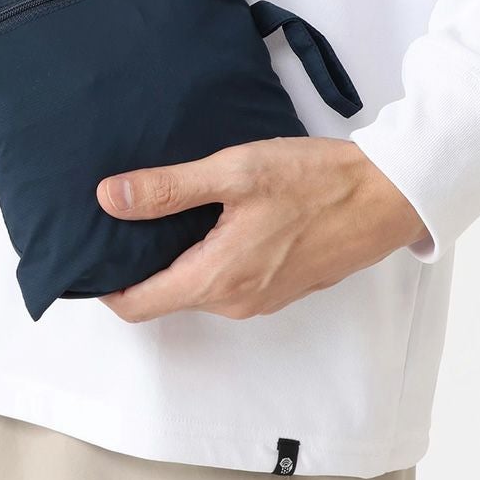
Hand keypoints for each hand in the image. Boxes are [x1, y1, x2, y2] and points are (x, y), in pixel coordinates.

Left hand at [96, 138, 427, 321]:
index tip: (91, 255)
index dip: (105, 285)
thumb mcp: (234, 174)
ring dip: (173, 259)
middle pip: (164, 297)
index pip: (138, 305)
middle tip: (122, 222)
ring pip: (195, 287)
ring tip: (162, 213)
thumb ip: (169, 189)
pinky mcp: (278, 286)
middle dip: (136, 267)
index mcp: (217, 278)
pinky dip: (205, 258)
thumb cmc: (316, 182)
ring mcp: (260, 298)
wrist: (387, 196)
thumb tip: (110, 198)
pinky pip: (225, 281)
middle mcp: (235, 301)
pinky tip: (208, 218)